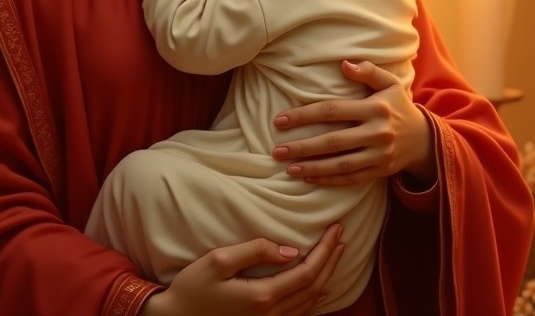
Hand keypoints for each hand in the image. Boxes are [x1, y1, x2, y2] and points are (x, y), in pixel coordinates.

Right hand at [141, 224, 344, 315]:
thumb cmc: (192, 288)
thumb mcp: (218, 260)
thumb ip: (255, 251)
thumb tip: (289, 250)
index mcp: (263, 296)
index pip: (307, 272)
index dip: (325, 250)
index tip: (335, 228)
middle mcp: (271, 315)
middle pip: (314, 287)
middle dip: (332, 260)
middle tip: (341, 236)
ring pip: (310, 303)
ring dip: (327, 276)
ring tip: (336, 254)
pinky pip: (299, 314)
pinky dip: (314, 297)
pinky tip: (320, 286)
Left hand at [271, 60, 433, 185]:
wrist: (425, 139)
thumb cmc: (398, 106)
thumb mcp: (390, 83)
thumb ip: (368, 71)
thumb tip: (343, 64)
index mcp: (375, 108)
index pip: (333, 111)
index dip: (304, 115)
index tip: (280, 121)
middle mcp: (377, 133)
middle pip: (332, 141)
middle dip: (302, 147)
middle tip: (276, 150)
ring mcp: (379, 155)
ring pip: (340, 165)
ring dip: (312, 167)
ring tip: (289, 168)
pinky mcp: (379, 172)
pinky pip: (350, 179)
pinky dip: (328, 180)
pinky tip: (309, 178)